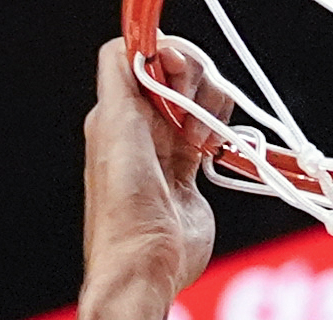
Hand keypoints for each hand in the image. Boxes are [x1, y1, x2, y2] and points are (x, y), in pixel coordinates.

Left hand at [82, 37, 230, 299]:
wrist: (145, 263)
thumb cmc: (124, 203)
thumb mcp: (114, 125)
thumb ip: (121, 74)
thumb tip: (137, 42)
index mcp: (116, 111)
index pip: (139, 55)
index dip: (165, 53)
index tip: (179, 70)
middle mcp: (139, 126)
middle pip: (175, 74)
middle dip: (193, 81)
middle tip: (191, 113)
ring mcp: (165, 149)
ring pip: (196, 102)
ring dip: (209, 109)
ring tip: (200, 141)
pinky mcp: (188, 174)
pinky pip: (209, 134)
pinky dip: (218, 132)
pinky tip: (210, 149)